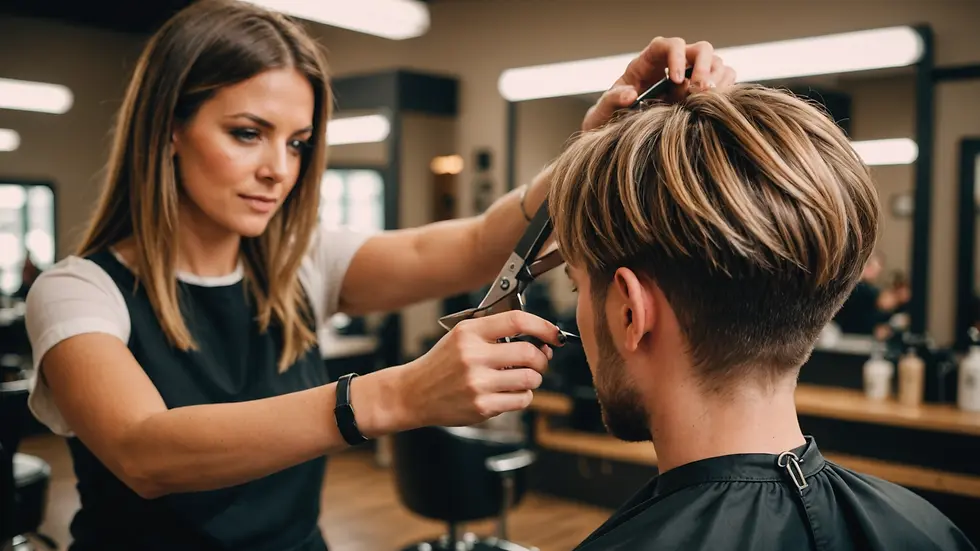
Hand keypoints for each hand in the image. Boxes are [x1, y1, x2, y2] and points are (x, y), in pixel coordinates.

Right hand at [399, 311, 562, 427]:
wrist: (414, 393)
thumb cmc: (443, 364)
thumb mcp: (462, 337)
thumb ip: (496, 334)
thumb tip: (541, 342)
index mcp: (469, 333)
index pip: (516, 321)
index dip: (543, 326)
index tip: (554, 334)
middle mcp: (473, 356)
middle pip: (529, 353)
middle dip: (542, 359)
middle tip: (538, 361)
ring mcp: (477, 383)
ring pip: (530, 379)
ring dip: (532, 379)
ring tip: (520, 378)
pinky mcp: (482, 406)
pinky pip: (521, 400)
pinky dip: (522, 396)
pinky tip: (508, 393)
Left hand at [581, 37, 737, 131]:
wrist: (618, 136)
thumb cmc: (610, 119)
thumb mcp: (604, 110)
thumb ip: (612, 100)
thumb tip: (630, 95)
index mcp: (648, 62)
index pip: (669, 44)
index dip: (677, 57)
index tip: (677, 80)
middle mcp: (673, 65)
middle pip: (701, 49)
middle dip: (704, 67)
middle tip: (699, 92)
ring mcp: (690, 77)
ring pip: (717, 63)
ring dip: (717, 80)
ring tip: (704, 102)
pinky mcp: (701, 93)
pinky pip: (724, 81)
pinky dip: (725, 91)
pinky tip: (711, 107)